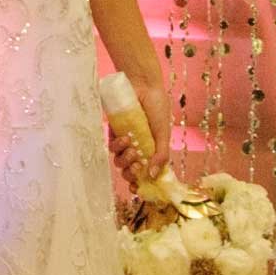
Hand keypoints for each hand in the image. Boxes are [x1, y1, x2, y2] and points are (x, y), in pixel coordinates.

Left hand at [106, 72, 170, 197]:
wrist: (143, 85)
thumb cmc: (157, 107)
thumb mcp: (163, 133)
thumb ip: (160, 154)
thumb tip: (154, 175)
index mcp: (152, 152)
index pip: (145, 174)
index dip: (140, 184)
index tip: (137, 188)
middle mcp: (138, 148)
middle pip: (129, 171)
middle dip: (130, 173)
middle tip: (136, 166)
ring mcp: (126, 141)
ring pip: (119, 161)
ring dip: (124, 159)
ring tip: (132, 147)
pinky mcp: (114, 131)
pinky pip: (111, 146)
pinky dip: (117, 146)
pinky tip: (124, 138)